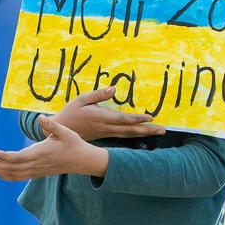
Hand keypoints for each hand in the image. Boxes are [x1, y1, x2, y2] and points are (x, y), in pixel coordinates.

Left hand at [0, 117, 108, 180]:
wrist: (84, 161)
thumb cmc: (74, 144)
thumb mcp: (65, 132)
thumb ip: (52, 126)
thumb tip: (40, 118)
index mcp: (40, 154)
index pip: (17, 159)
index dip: (3, 157)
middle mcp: (36, 165)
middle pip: (10, 169)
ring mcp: (35, 171)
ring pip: (11, 175)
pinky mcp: (36, 173)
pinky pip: (17, 177)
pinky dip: (4, 175)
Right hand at [50, 86, 164, 140]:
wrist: (60, 131)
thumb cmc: (70, 112)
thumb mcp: (81, 99)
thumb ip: (99, 94)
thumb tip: (114, 88)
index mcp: (101, 117)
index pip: (123, 119)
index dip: (137, 118)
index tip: (151, 117)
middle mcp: (106, 127)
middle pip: (130, 130)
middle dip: (147, 130)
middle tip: (163, 130)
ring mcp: (106, 133)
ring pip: (128, 134)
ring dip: (144, 133)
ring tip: (158, 132)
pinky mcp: (105, 135)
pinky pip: (123, 136)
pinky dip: (135, 135)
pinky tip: (142, 134)